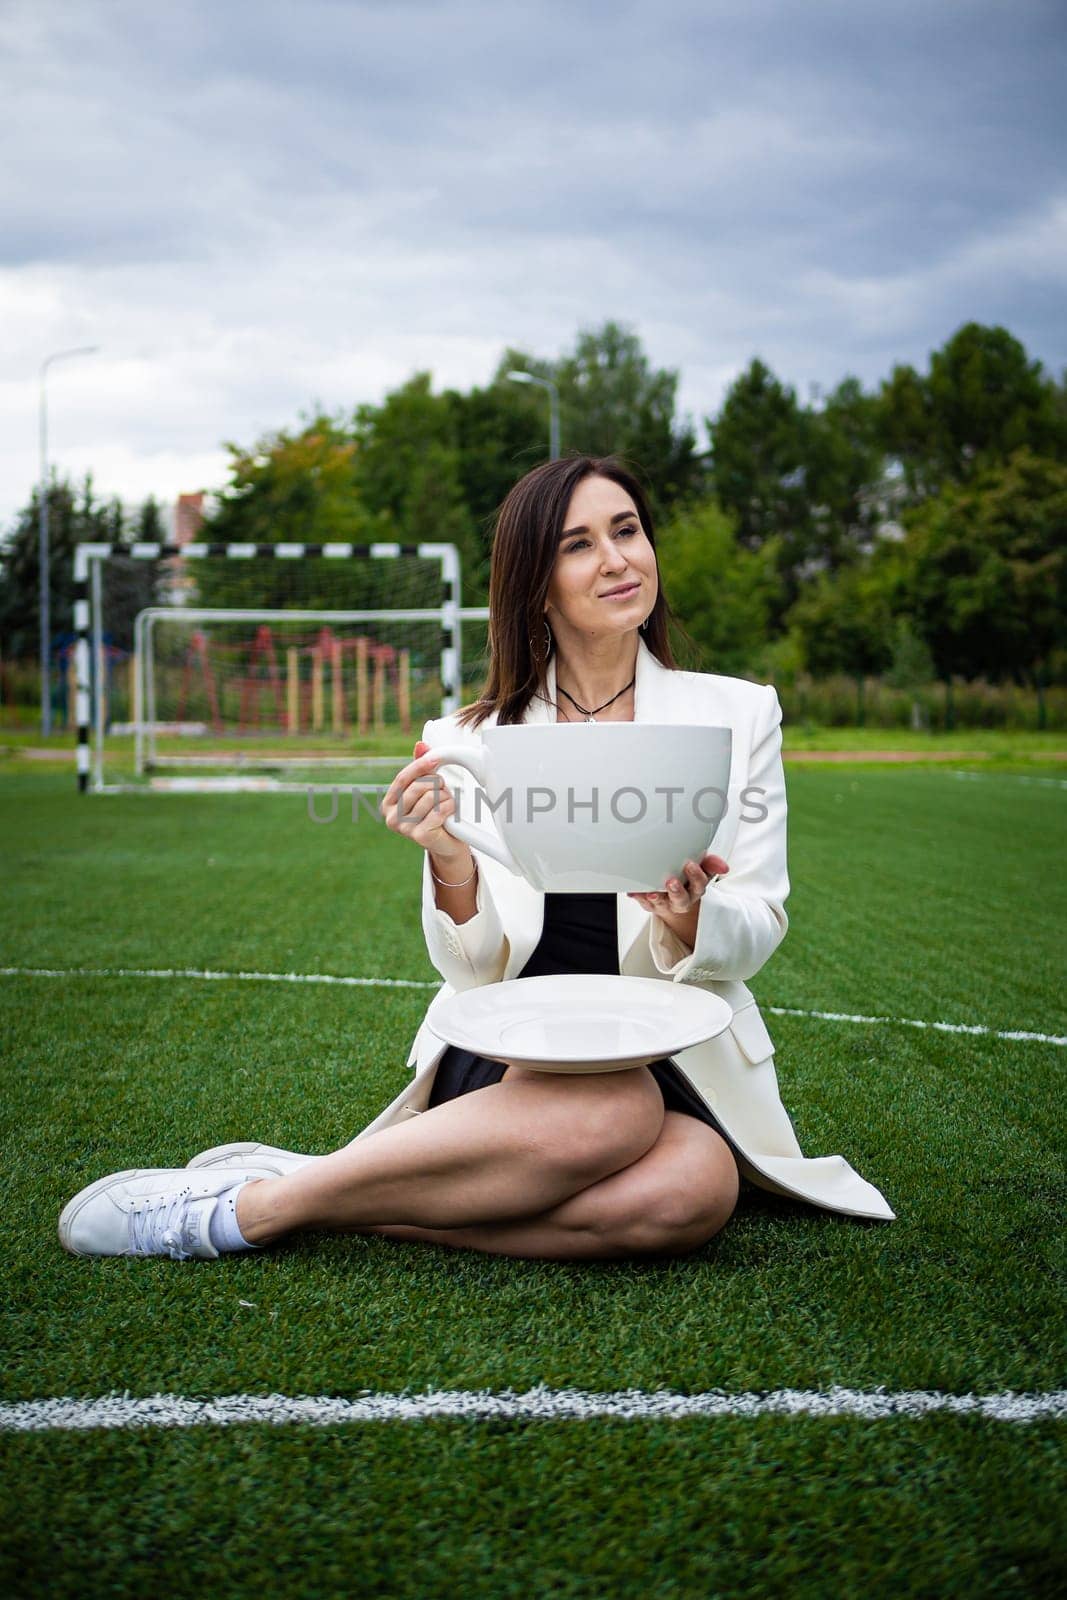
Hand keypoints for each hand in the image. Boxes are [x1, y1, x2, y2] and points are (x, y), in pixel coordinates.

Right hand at [380, 740, 465, 863]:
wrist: (447, 843)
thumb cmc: (435, 812)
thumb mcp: (427, 788)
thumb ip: (422, 768)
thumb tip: (420, 745)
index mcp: (388, 803)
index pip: (402, 778)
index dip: (419, 766)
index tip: (435, 758)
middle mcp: (391, 817)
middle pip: (418, 787)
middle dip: (437, 785)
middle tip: (443, 792)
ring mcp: (404, 829)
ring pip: (431, 797)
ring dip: (445, 797)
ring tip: (446, 805)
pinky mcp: (420, 836)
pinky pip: (439, 810)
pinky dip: (450, 808)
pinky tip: (449, 814)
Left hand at [626, 853, 728, 920]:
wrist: (676, 898)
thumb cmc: (689, 879)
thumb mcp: (702, 869)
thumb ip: (711, 864)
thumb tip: (724, 866)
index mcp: (695, 890)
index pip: (699, 884)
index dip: (696, 876)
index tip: (690, 865)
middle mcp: (681, 900)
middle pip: (681, 900)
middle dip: (677, 891)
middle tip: (671, 882)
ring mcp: (665, 903)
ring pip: (660, 904)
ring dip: (656, 898)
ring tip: (651, 892)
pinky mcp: (650, 905)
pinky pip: (643, 903)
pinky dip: (637, 897)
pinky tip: (632, 891)